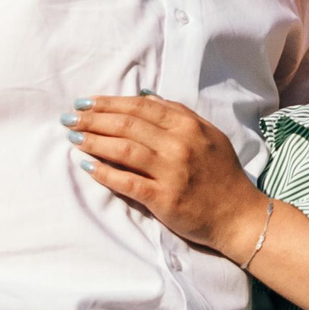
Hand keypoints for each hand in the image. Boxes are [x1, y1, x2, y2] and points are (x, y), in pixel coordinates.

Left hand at [68, 95, 271, 258]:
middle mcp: (179, 145)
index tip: (85, 103)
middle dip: (93, 119)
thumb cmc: (221, 173)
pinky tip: (86, 165)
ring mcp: (171, 172)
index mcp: (188, 125)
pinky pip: (127, 182)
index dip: (109, 103)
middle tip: (69, 118)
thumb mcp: (207, 134)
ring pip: (123, 150)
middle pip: (126, 125)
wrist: (238, 215)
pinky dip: (104, 173)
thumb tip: (145, 94)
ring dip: (94, 141)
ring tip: (73, 137)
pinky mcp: (164, 199)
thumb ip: (178, 113)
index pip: (140, 107)